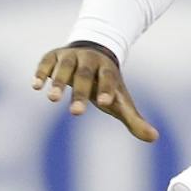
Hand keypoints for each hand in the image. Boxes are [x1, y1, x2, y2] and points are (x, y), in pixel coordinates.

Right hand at [32, 42, 157, 141]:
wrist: (93, 52)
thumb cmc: (106, 85)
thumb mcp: (120, 101)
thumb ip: (134, 120)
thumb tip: (154, 138)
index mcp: (108, 70)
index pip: (109, 79)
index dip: (108, 89)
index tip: (105, 103)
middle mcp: (89, 60)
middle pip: (86, 74)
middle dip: (81, 92)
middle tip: (77, 113)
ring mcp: (70, 56)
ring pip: (65, 67)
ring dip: (59, 81)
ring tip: (52, 99)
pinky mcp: (53, 56)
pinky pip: (47, 62)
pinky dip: (42, 73)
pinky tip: (36, 86)